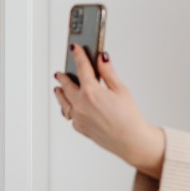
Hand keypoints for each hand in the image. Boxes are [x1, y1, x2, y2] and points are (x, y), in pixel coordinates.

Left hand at [54, 45, 165, 178]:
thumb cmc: (129, 118)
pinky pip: (70, 114)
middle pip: (67, 85)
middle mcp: (80, 104)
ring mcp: (78, 117)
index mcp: (91, 92)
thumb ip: (108, 72)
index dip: (78, 55)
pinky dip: (68, 107)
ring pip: (63, 101)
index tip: (75, 48)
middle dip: (64, 76)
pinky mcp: (80, 128)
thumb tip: (101, 58)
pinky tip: (70, 105)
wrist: (131, 141)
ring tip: (58, 87)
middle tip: (61, 71)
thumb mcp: (121, 89)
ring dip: (60, 92)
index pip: (81, 68)